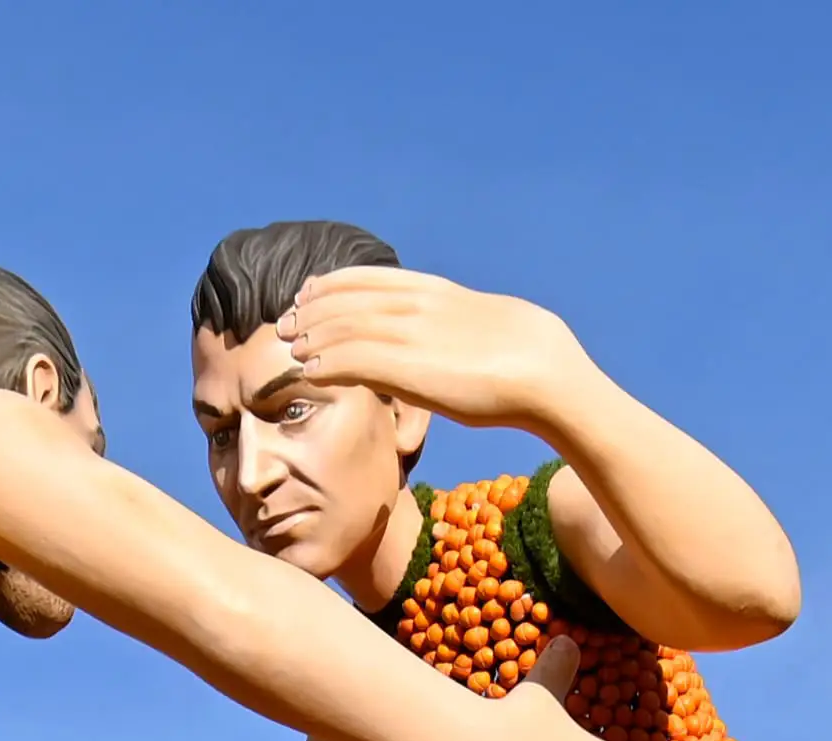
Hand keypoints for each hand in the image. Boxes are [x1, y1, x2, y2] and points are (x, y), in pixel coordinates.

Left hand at [263, 267, 593, 433]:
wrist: (545, 372)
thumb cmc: (526, 357)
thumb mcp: (480, 326)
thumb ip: (451, 324)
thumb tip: (444, 336)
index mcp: (433, 290)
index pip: (365, 278)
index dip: (330, 285)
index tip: (308, 295)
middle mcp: (415, 305)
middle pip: (344, 300)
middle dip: (310, 310)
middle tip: (286, 326)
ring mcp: (410, 335)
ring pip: (340, 327)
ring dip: (311, 337)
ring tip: (293, 348)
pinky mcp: (407, 369)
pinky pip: (349, 360)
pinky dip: (324, 363)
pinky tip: (310, 371)